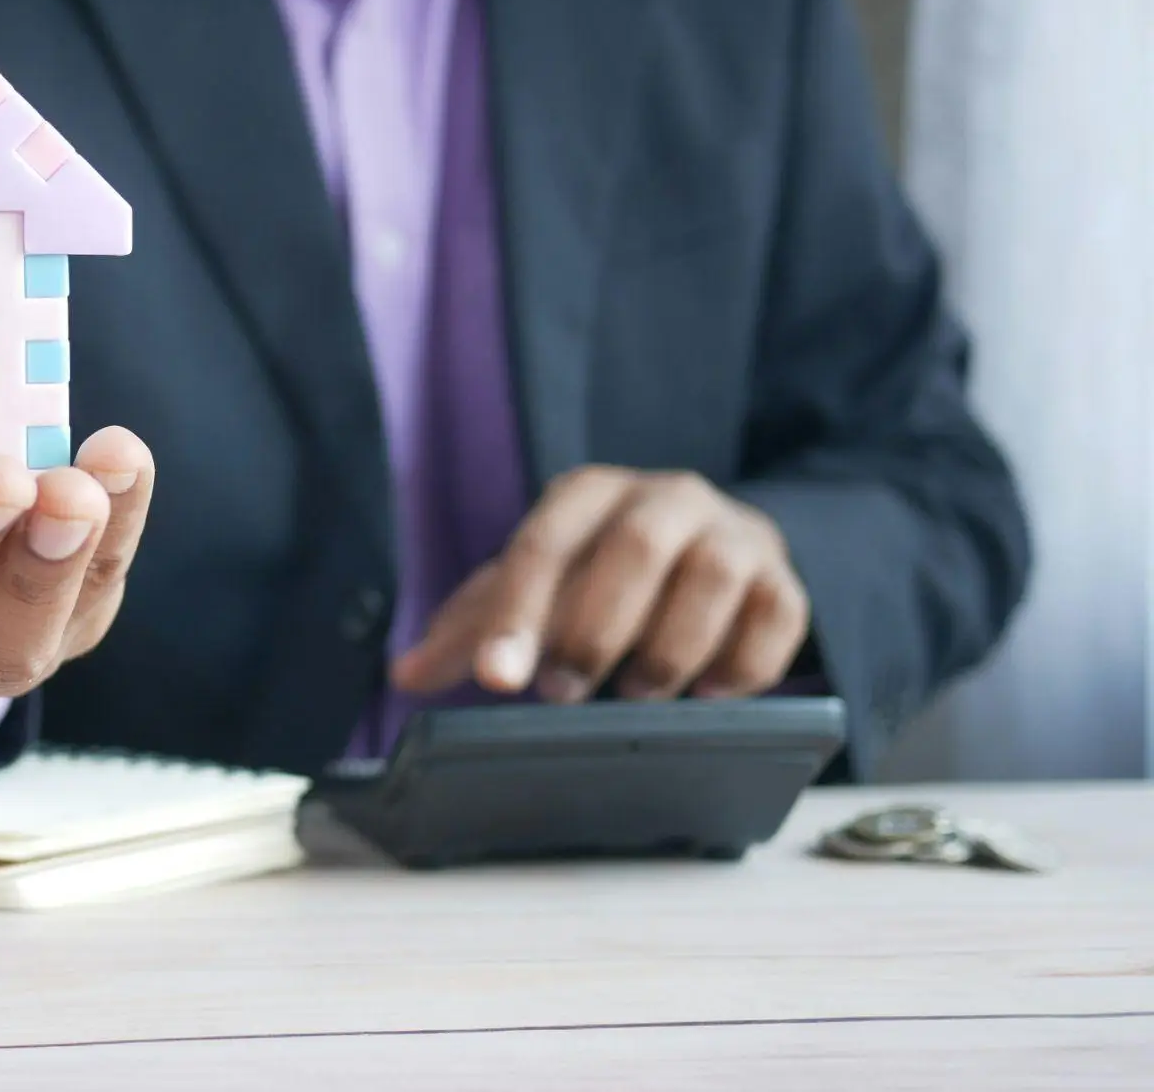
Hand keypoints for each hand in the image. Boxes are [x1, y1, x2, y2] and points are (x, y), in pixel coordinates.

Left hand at [392, 466, 809, 703]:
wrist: (712, 550)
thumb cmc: (602, 576)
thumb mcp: (535, 589)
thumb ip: (473, 629)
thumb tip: (405, 674)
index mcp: (588, 494)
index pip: (543, 546)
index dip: (517, 615)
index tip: (497, 680)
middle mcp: (666, 498)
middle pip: (634, 549)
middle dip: (594, 630)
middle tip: (564, 694)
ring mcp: (733, 535)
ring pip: (711, 578)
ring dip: (669, 649)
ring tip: (638, 695)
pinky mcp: (783, 580)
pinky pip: (776, 616)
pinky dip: (741, 665)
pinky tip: (708, 696)